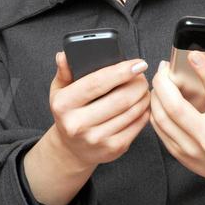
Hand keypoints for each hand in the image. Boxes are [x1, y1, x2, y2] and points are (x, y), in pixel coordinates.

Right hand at [48, 51, 150, 170]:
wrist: (72, 149)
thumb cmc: (69, 113)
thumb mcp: (60, 91)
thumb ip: (64, 71)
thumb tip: (63, 55)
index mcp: (64, 105)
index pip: (96, 83)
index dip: (121, 71)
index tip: (138, 63)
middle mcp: (78, 124)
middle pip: (120, 99)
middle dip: (137, 84)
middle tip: (142, 77)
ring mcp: (96, 139)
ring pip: (131, 112)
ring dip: (143, 97)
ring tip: (143, 89)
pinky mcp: (113, 149)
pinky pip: (137, 126)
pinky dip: (144, 112)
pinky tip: (143, 105)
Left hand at [149, 51, 204, 185]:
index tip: (194, 55)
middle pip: (176, 107)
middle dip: (164, 83)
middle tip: (164, 67)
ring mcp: (191, 148)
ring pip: (162, 118)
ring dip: (156, 95)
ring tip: (159, 81)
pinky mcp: (179, 154)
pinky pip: (159, 129)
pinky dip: (154, 110)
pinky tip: (158, 98)